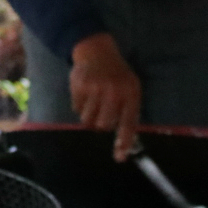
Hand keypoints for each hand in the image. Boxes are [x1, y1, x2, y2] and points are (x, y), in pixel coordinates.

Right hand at [70, 33, 141, 161]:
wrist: (97, 50)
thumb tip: (124, 142)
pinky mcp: (79, 86)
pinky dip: (79, 106)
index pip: (128, 123)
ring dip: (89, 116)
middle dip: (101, 124)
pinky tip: (84, 94)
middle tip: (102, 113)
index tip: (119, 157)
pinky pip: (76, 109)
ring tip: (93, 104)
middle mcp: (113, 92)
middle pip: (103, 125)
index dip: (123, 142)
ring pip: (87, 119)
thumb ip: (128, 110)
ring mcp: (95, 88)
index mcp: (130, 94)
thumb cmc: (117, 73)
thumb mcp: (131, 87)